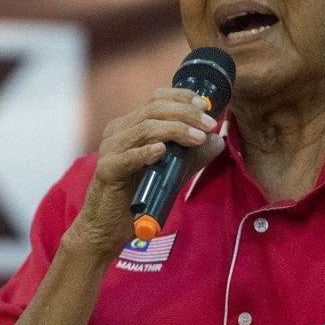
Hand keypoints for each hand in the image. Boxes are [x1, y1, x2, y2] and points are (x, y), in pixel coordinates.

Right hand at [65, 87, 223, 257]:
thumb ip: (192, 156)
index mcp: (129, 126)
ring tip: (198, 138)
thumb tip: (217, 140)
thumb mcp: (170, 173)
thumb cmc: (137, 197)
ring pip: (144, 128)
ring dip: (176, 130)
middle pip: (153, 109)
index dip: (182, 97)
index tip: (206, 106)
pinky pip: (127, 158)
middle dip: (186, 113)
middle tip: (209, 124)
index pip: (155, 99)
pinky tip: (163, 150)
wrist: (108, 227)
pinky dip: (146, 152)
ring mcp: (110, 150)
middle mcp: (117, 132)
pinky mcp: (107, 171)